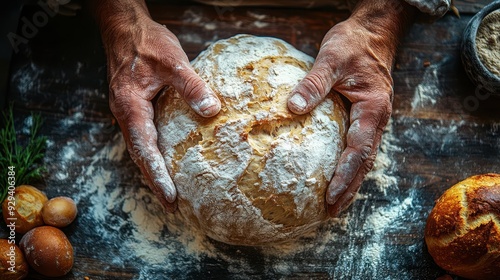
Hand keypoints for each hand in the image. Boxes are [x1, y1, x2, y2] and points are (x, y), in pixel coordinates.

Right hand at [92, 0, 220, 211]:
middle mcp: (126, 115)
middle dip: (155, 181)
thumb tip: (212, 111)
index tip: (170, 197)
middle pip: (140, 156)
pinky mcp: (135, 108)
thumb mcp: (172, 61)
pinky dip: (154, 154)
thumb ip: (192, 86)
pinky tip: (167, 161)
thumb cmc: (146, 42)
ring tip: (169, 192)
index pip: (145, 150)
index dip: (157, 175)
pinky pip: (144, 137)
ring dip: (154, 171)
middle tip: (172, 206)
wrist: (125, 28)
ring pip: (141, 149)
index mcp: (131, 108)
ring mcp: (129, 112)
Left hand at [287, 0, 415, 216]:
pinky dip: (349, 166)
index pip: (358, 150)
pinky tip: (336, 176)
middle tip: (331, 212)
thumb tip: (292, 108)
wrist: (374, 33)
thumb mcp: (332, 58)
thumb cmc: (355, 44)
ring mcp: (372, 120)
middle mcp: (376, 119)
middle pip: (363, 162)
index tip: (330, 194)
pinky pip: (358, 147)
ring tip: (334, 204)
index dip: (345, 175)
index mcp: (373, 109)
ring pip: (363, 158)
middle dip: (349, 188)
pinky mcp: (364, 117)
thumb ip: (313, 84)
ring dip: (350, 182)